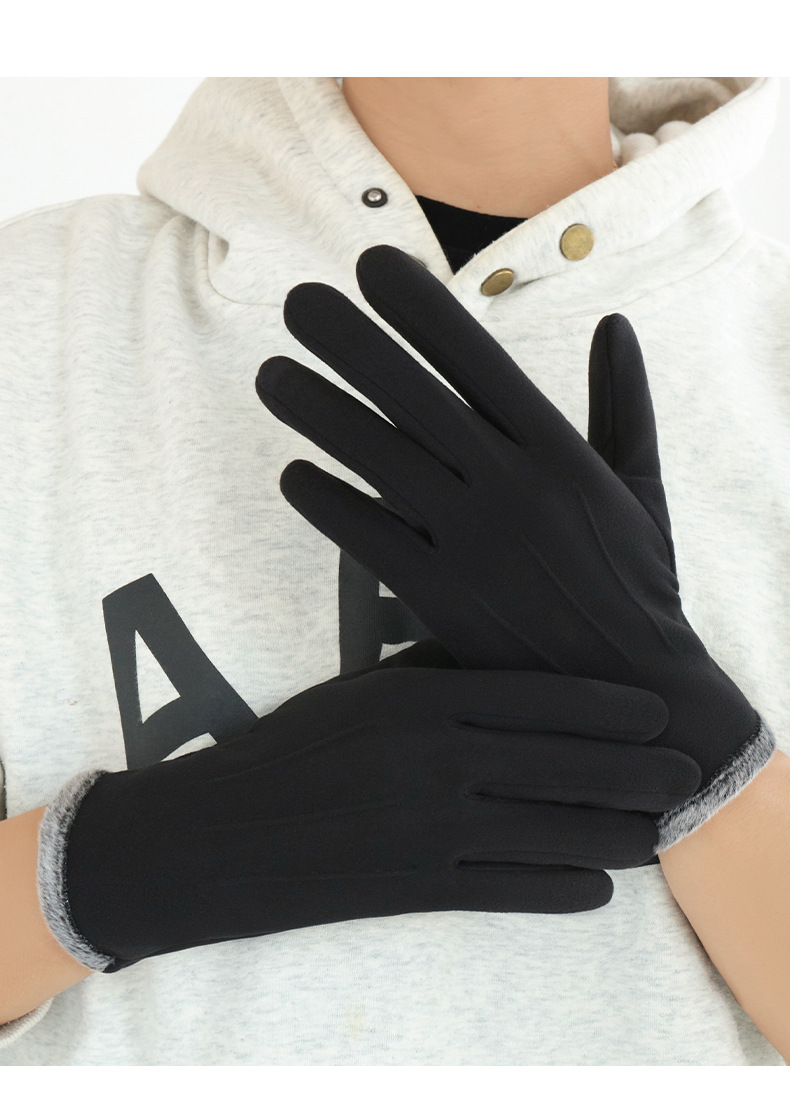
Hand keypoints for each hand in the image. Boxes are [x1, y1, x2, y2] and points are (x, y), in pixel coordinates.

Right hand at [38, 641, 696, 971]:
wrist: (219, 835)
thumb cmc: (287, 750)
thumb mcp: (358, 693)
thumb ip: (433, 681)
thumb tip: (505, 675)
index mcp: (422, 702)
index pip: (539, 699)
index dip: (608, 708)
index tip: (655, 712)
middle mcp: (438, 762)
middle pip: (563, 765)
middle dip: (635, 772)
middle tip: (682, 776)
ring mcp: (431, 831)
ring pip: (550, 832)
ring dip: (614, 834)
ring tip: (657, 834)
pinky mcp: (418, 888)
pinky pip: (510, 890)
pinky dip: (562, 890)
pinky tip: (597, 888)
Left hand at [255, 245, 773, 846]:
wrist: (627, 694)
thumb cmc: (636, 584)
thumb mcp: (644, 488)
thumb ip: (625, 404)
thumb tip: (615, 326)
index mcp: (559, 454)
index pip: (480, 360)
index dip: (422, 309)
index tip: (372, 263)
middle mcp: (512, 488)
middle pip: (415, 399)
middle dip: (352, 344)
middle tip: (297, 300)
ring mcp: (472, 543)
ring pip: (380, 461)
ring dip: (320, 414)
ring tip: (270, 374)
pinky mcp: (441, 597)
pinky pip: (370, 540)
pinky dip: (328, 503)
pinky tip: (293, 473)